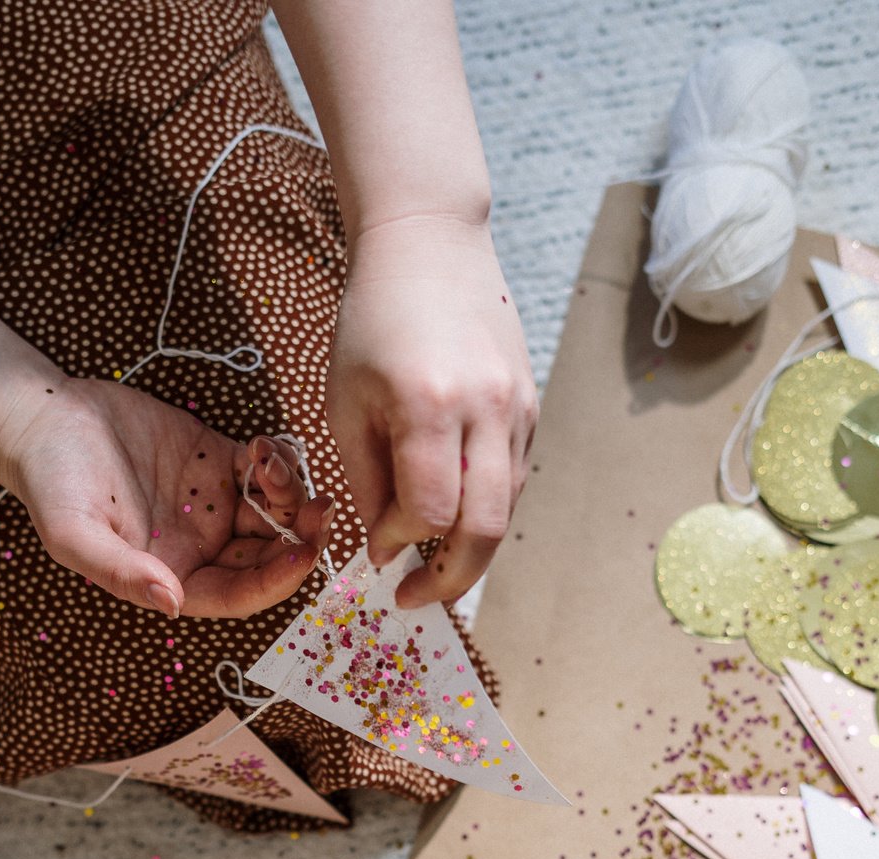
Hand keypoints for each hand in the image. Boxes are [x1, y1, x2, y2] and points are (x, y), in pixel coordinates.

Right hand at [0, 377, 335, 618]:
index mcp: (175, 577)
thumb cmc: (50, 484)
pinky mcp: (218, 461)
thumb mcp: (72, 535)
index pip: (240, 594)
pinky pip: (266, 470)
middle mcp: (203, 548)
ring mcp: (215, 505)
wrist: (43, 420)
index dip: (275, 581)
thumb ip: (119, 573)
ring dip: (291, 494)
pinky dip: (279, 460)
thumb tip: (168, 605)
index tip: (300, 555)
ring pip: (276, 512)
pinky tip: (265, 445)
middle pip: (270, 556)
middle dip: (301, 537)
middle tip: (320, 509)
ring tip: (275, 464)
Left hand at [326, 215, 537, 607]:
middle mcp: (485, 410)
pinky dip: (484, 509)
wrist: (430, 243)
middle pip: (484, 530)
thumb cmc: (373, 321)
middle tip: (416, 595)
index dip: (400, 545)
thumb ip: (365, 481)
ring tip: (432, 562)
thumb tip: (384, 549)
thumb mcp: (346, 401)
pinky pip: (513, 480)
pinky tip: (453, 512)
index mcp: (429, 406)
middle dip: (450, 578)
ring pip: (507, 511)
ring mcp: (518, 408)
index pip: (428, 513)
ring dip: (470, 549)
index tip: (375, 553)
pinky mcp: (531, 406)